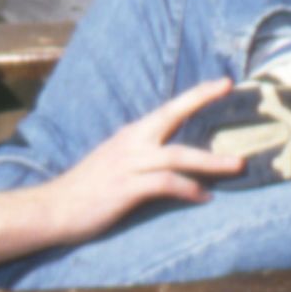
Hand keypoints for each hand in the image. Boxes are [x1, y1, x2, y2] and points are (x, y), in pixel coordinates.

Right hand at [45, 82, 240, 229]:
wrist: (52, 209)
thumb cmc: (86, 189)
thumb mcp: (115, 162)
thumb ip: (141, 156)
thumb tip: (169, 159)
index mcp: (131, 134)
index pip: (169, 108)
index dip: (196, 94)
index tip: (223, 82)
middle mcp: (132, 142)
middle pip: (173, 114)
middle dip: (202, 99)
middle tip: (232, 90)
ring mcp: (129, 164)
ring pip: (178, 154)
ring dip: (211, 160)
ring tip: (238, 165)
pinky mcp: (127, 188)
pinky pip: (166, 184)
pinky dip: (189, 189)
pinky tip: (204, 197)